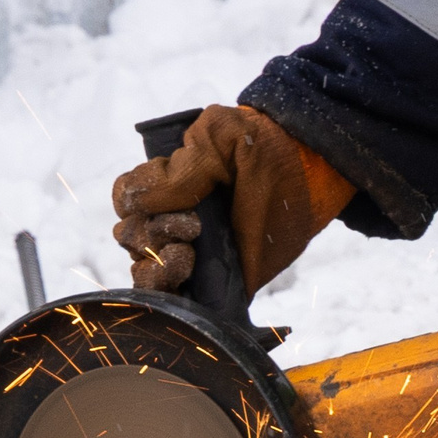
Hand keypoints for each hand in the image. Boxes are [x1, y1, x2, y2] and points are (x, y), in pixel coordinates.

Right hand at [111, 106, 354, 294]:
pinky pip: (175, 298)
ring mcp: (193, 251)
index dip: (137, 205)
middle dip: (153, 236)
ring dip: (157, 266)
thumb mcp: (219, 139)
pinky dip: (167, 294)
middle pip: (132, 238)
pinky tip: (186, 277)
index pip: (127, 201)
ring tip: (188, 255)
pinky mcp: (215, 281)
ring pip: (145, 271)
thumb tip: (140, 202)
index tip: (175, 203)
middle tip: (194, 226)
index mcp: (166, 185)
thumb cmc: (265, 149)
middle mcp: (173, 219)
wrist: (310, 173)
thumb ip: (180, 167)